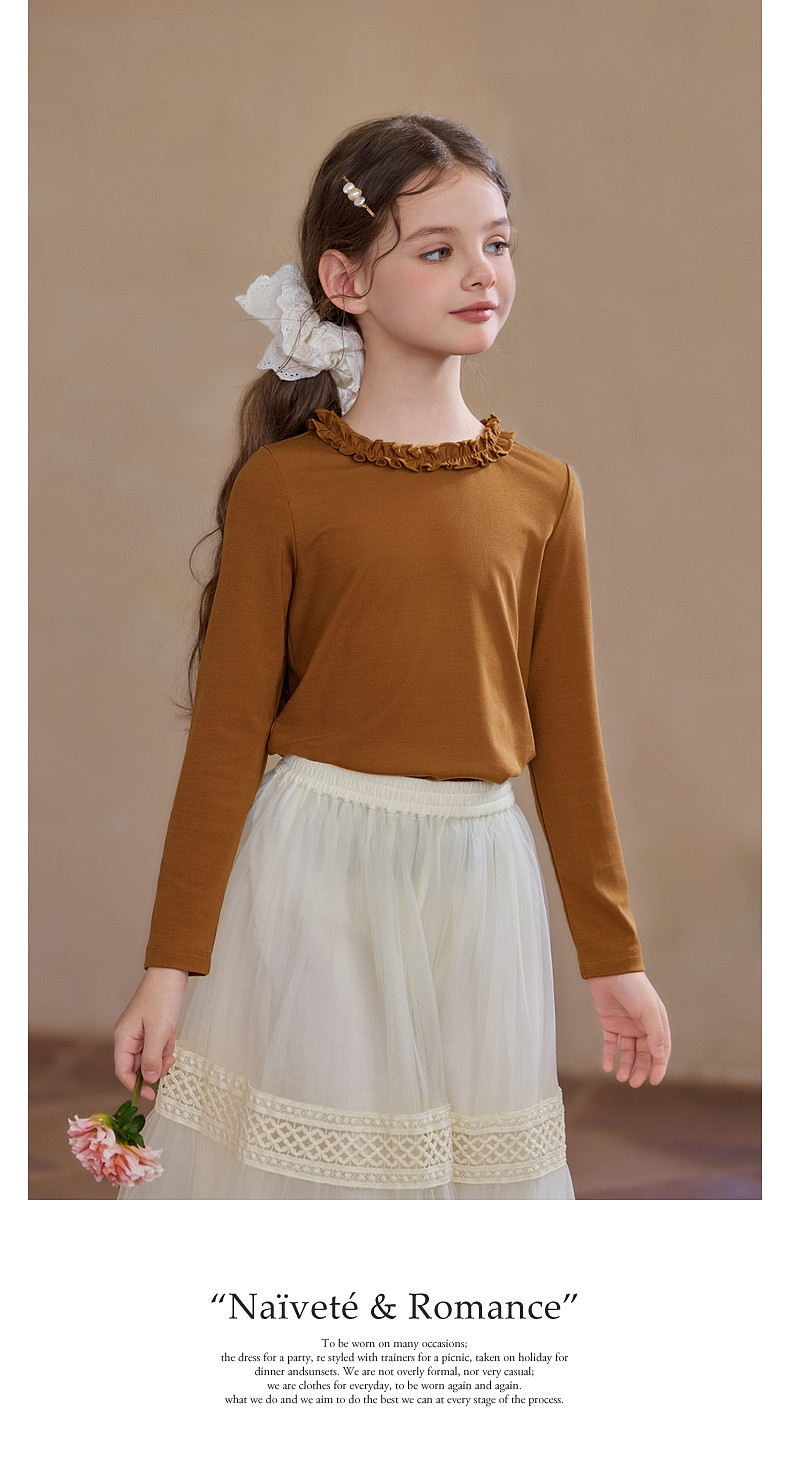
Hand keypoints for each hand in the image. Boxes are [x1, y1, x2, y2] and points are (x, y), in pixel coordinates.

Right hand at [113, 967, 188, 1102]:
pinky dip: (166, 1044)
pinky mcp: (151, 1028)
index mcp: (124, 1038)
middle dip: (155, 1066)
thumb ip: (153, 1058)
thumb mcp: (159, 1032)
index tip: (152, 1095)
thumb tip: (149, 1080)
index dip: (135, 1086)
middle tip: (170, 1061)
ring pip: (151, 1057)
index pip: (123, 1071)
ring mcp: (140, 1033)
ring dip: (163, 1054)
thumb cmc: (162, 998)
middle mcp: (128, 1037)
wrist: (171, 973)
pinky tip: (172, 1033)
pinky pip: (158, 1046)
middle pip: (138, 1065)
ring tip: (171, 1041)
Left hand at [586, 971, 670, 1087]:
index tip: (654, 1081)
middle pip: (643, 1053)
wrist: (610, 970)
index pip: (660, 1049)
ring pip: (627, 1051)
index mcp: (656, 1022)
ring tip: (621, 1077)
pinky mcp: (610, 1023)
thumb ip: (655, 1033)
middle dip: (640, 1069)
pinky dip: (609, 1056)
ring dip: (625, 1065)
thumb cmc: (634, 987)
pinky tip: (608, 1067)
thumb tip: (660, 1056)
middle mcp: (642, 1026)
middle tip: (634, 1083)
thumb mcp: (648, 1010)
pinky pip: (610, 1043)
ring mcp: (626, 1025)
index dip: (658, 1066)